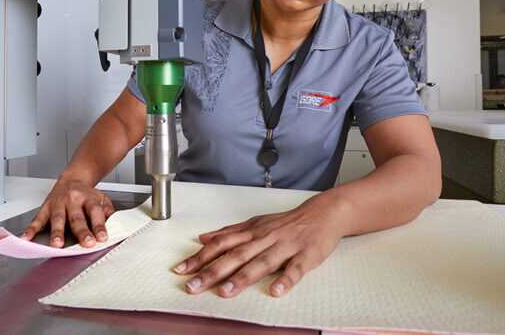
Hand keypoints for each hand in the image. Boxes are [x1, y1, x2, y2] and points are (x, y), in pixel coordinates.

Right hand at [21, 175, 115, 247]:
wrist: (72, 179)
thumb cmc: (87, 195)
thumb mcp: (102, 199)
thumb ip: (108, 212)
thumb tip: (114, 226)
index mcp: (89, 198)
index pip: (95, 213)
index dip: (99, 226)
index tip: (102, 238)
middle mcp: (73, 200)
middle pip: (77, 217)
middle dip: (81, 232)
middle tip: (85, 243)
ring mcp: (58, 203)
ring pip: (57, 219)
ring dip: (57, 232)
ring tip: (57, 244)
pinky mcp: (46, 206)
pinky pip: (38, 218)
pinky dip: (32, 228)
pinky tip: (27, 237)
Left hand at [172, 194, 349, 297]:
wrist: (323, 213)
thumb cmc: (287, 222)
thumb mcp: (256, 223)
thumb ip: (230, 232)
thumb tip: (203, 238)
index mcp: (252, 231)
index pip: (221, 245)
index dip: (200, 258)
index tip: (181, 270)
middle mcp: (264, 238)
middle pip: (235, 255)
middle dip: (212, 271)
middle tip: (193, 286)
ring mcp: (285, 246)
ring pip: (261, 262)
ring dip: (243, 277)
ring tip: (225, 292)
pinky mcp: (305, 256)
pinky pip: (295, 269)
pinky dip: (286, 280)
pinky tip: (276, 291)